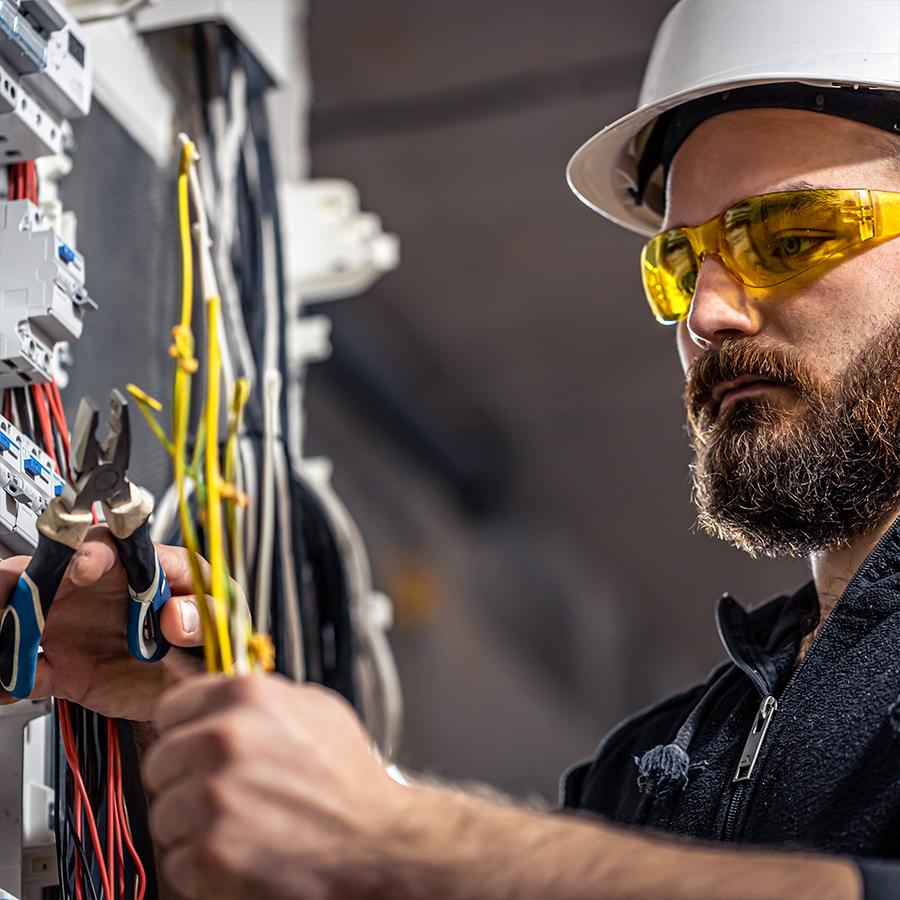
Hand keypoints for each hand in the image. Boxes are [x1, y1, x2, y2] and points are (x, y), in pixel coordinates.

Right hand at [0, 526, 205, 719]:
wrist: (192, 688)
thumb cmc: (209, 638)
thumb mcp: (224, 622)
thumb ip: (207, 614)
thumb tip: (175, 617)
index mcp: (145, 568)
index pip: (115, 546)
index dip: (95, 552)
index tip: (85, 569)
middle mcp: (101, 589)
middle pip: (52, 570)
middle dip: (26, 580)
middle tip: (18, 600)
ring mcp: (76, 625)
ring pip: (24, 613)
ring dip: (8, 622)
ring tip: (8, 639)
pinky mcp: (60, 666)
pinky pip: (22, 668)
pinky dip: (8, 674)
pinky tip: (8, 682)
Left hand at [144, 674, 407, 899]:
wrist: (378, 840)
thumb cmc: (348, 775)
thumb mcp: (313, 707)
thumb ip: (257, 693)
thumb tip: (202, 681)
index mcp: (245, 696)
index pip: (171, 708)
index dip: (184, 732)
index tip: (198, 749)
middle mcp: (224, 739)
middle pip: (158, 763)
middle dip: (184, 781)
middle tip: (224, 795)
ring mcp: (214, 797)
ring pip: (162, 815)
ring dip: (191, 827)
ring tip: (238, 827)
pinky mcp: (211, 853)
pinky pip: (175, 861)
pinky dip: (201, 867)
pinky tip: (240, 854)